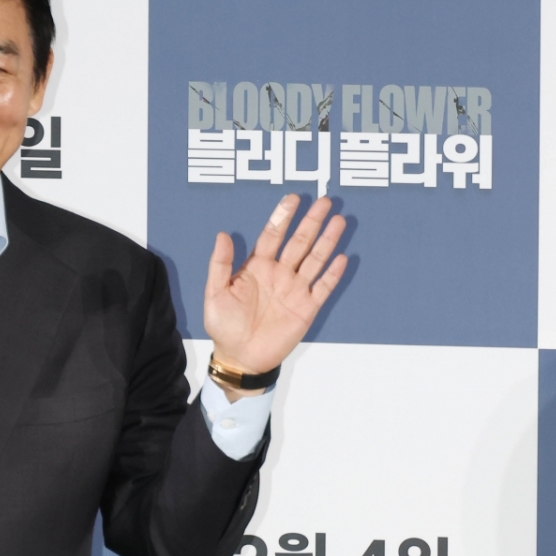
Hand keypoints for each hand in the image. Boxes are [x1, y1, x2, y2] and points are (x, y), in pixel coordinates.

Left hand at [203, 194, 346, 390]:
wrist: (240, 357)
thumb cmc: (224, 326)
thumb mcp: (215, 293)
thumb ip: (220, 265)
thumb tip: (223, 234)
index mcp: (257, 267)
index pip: (273, 235)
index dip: (283, 216)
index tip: (293, 198)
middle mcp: (279, 274)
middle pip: (299, 242)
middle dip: (312, 222)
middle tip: (325, 201)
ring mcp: (295, 290)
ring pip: (315, 260)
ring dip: (327, 241)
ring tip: (339, 221)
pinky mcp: (306, 308)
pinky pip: (323, 288)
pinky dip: (332, 274)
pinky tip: (341, 258)